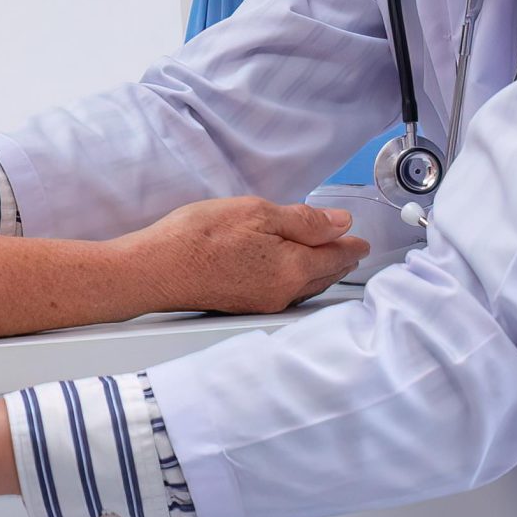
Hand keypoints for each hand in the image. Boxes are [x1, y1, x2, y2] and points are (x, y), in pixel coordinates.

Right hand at [116, 196, 368, 313]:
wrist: (153, 270)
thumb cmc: (197, 238)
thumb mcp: (255, 213)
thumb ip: (303, 220)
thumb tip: (340, 222)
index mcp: (292, 268)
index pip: (335, 255)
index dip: (352, 244)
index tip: (363, 241)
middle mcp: (282, 293)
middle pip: (324, 277)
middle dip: (341, 261)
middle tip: (353, 250)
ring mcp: (262, 303)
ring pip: (305, 288)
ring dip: (321, 273)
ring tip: (329, 261)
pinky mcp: (243, 304)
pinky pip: (286, 294)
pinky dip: (300, 282)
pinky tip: (291, 273)